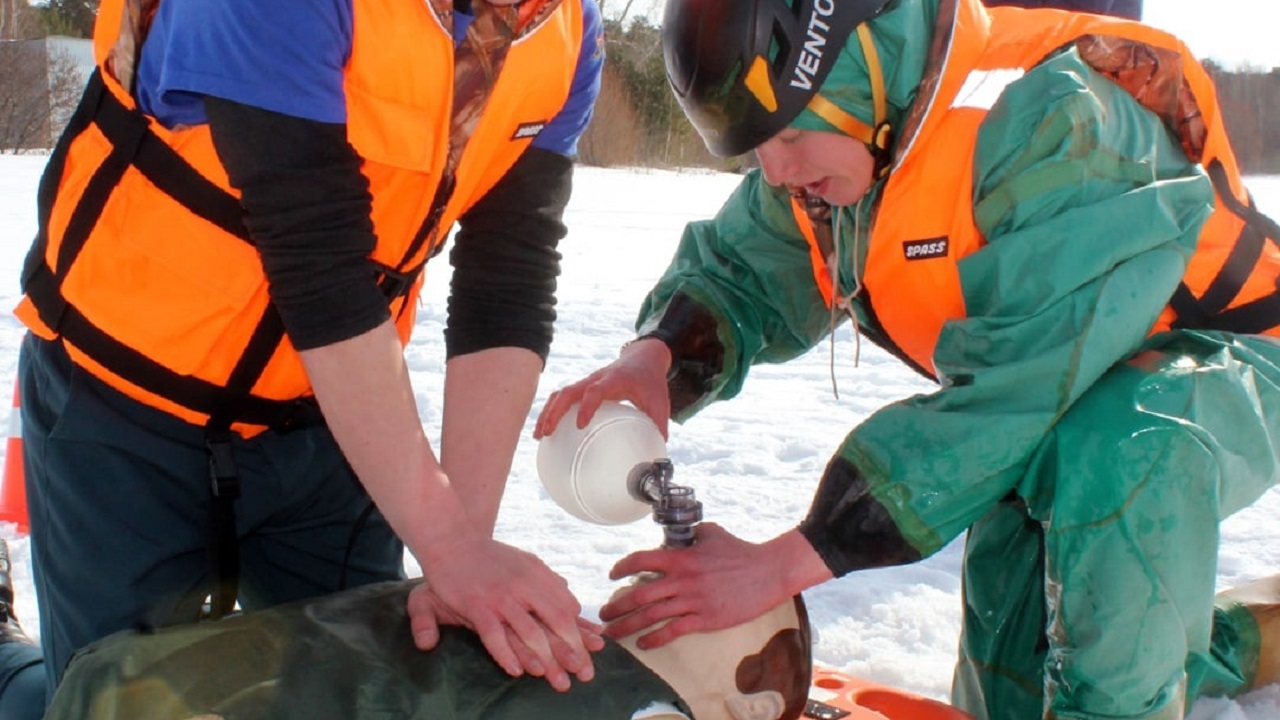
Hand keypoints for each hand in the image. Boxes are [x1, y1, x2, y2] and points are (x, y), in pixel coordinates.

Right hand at [409, 534, 604, 690]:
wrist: (452, 541)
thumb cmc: (489, 557)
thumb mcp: (525, 561)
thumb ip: (547, 581)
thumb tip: (571, 599)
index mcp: (537, 574)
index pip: (566, 606)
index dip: (580, 629)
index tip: (590, 648)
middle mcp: (523, 585)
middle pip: (556, 620)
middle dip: (573, 648)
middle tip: (584, 672)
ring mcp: (500, 597)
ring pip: (529, 632)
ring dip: (545, 658)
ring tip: (556, 678)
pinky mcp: (477, 606)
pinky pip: (495, 636)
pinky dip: (506, 655)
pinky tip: (516, 671)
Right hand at [534, 336, 672, 439]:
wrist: (644, 357)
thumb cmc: (651, 380)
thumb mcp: (660, 402)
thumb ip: (658, 427)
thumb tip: (655, 456)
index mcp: (615, 380)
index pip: (595, 390)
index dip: (586, 406)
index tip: (580, 425)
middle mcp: (597, 379)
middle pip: (568, 391)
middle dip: (555, 412)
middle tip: (547, 433)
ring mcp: (588, 382)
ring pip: (561, 393)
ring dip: (548, 412)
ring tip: (539, 434)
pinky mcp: (584, 387)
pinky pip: (563, 396)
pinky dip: (552, 410)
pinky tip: (547, 428)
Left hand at [598, 523, 795, 648]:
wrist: (767, 572)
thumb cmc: (741, 551)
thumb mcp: (712, 533)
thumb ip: (691, 534)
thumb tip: (680, 535)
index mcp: (681, 557)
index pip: (641, 561)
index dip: (622, 567)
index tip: (612, 576)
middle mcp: (682, 580)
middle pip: (639, 595)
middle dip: (616, 606)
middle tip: (603, 614)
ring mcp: (693, 601)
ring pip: (651, 616)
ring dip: (628, 626)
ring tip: (613, 634)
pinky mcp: (705, 619)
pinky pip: (673, 631)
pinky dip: (654, 639)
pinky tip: (643, 644)